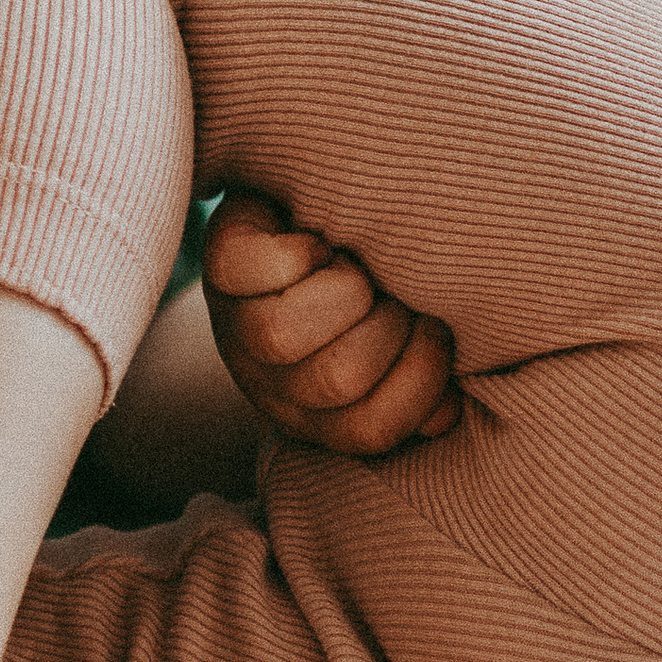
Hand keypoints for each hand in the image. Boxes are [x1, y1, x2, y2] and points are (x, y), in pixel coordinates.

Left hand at [201, 190, 459, 457]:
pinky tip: (317, 244)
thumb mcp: (410, 346)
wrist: (306, 231)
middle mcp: (270, 382)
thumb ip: (426, 380)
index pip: (372, 430)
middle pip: (336, 379)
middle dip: (390, 324)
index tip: (434, 327)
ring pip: (281, 335)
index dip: (422, 376)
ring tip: (360, 266)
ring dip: (344, 289)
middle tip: (399, 291)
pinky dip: (290, 252)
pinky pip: (238, 270)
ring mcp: (237, 327)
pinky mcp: (217, 271)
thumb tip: (444, 412)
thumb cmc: (375, 297)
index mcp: (319, 414)